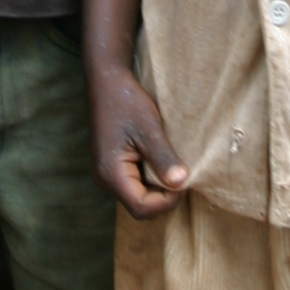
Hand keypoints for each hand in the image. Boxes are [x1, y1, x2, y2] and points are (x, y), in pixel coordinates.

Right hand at [86, 60, 188, 218]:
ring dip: (158, 188)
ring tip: (173, 166)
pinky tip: (162, 161)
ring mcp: (107, 174)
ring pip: (137, 196)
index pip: (142, 207)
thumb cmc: (126, 101)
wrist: (107, 81)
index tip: (184, 180)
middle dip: (164, 197)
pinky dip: (151, 179)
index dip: (167, 201)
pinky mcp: (112, 166)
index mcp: (111, 173)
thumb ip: (163, 158)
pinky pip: (134, 184)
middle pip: (139, 206)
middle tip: (182, 174)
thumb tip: (181, 183)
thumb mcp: (149, 128)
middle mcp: (105, 179)